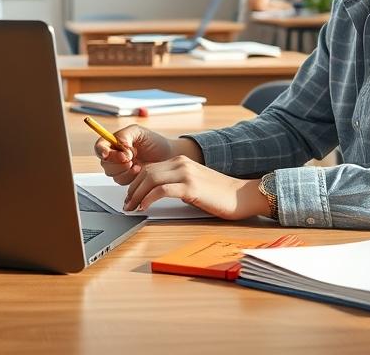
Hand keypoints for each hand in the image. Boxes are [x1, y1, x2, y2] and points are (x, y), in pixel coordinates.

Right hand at [94, 125, 178, 184]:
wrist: (167, 156)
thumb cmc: (153, 142)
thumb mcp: (138, 132)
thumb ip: (125, 135)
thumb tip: (118, 145)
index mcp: (113, 142)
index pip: (100, 147)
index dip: (101, 151)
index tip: (107, 154)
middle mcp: (114, 155)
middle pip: (104, 162)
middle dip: (116, 162)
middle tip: (129, 158)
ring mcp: (119, 168)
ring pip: (111, 173)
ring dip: (124, 170)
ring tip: (137, 164)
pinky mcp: (126, 178)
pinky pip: (121, 181)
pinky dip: (130, 176)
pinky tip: (139, 170)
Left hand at [123, 157, 270, 219]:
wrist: (242, 196)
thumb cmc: (219, 194)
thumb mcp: (194, 184)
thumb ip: (177, 184)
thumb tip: (156, 194)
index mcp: (181, 161)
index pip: (149, 168)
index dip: (135, 183)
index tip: (129, 197)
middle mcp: (182, 163)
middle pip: (146, 172)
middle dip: (132, 189)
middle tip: (126, 204)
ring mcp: (186, 174)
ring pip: (151, 179)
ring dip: (137, 195)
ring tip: (131, 207)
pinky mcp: (191, 187)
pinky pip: (162, 190)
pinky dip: (149, 198)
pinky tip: (144, 207)